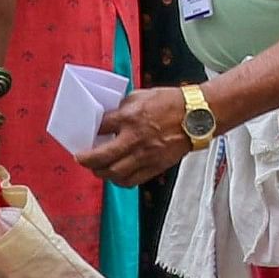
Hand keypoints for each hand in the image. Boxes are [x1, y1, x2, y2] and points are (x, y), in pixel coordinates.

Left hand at [79, 85, 197, 187]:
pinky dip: (120, 181)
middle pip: (101, 157)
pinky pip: (132, 180)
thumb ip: (122, 108)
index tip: (85, 135)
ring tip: (97, 169)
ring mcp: (145, 155)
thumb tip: (107, 117)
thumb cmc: (171, 103)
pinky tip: (115, 176)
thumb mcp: (141, 96)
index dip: (89, 132)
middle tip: (81, 159)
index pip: (100, 128)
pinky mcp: (155, 166)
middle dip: (86, 160)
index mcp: (130, 117)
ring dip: (101, 173)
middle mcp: (135, 138)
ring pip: (114, 173)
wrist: (196, 116)